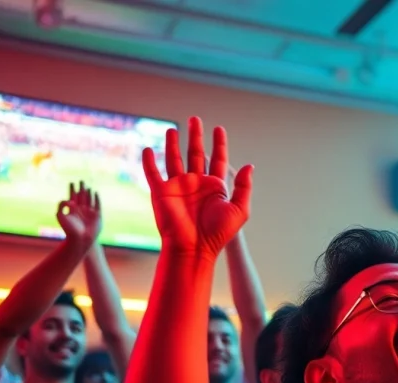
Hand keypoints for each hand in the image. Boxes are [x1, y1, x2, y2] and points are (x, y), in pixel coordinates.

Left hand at [58, 181, 101, 247]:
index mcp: (72, 210)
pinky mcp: (97, 215)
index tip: (71, 182)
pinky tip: (95, 192)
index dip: (72, 190)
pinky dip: (96, 198)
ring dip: (88, 192)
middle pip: (81, 196)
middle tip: (81, 180)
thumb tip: (66, 199)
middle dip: (81, 188)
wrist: (80, 239)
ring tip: (87, 186)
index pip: (72, 197)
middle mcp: (81, 210)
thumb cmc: (69, 230)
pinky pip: (97, 204)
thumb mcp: (60, 216)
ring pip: (89, 199)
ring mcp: (89, 212)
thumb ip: (61, 206)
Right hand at [143, 117, 252, 257]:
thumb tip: (249, 166)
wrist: (193, 248)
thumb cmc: (217, 233)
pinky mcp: (161, 192)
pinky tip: (147, 148)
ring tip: (173, 129)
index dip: (219, 144)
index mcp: (215, 187)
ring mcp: (178, 187)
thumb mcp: (239, 210)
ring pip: (174, 159)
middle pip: (196, 153)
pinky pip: (153, 173)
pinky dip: (149, 161)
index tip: (219, 129)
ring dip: (172, 144)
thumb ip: (244, 187)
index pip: (218, 159)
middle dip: (195, 136)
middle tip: (195, 119)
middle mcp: (196, 184)